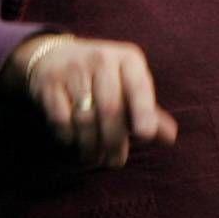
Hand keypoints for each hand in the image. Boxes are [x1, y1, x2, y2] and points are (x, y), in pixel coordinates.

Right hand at [6, 33, 176, 170]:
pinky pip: (60, 119)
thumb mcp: (128, 84)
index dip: (143, 111)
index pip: (138, 86)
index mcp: (128, 58)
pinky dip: (69, 137)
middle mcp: (101, 60)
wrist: (53, 56)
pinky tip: (74, 143)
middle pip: (110, 108)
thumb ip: (149, 110)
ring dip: (91, 145)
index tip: (145, 136)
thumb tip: (170, 137)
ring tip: (96, 158)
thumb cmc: (103, 76)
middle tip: (116, 161)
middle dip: (114, 141)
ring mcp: (72, 71)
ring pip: (85, 118)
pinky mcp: (48, 84)